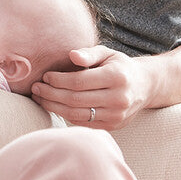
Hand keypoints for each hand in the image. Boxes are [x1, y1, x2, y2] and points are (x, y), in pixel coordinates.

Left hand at [30, 45, 154, 130]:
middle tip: (35, 88)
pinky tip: (55, 106)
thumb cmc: (119, 66)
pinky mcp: (113, 126)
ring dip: (54, 107)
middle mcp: (118, 98)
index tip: (45, 76)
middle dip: (51, 94)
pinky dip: (66, 115)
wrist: (145, 86)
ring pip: (77, 114)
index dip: (58, 80)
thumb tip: (71, 55)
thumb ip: (88, 53)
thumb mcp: (107, 53)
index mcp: (116, 77)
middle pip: (75, 100)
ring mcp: (116, 115)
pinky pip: (83, 123)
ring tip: (40, 98)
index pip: (79, 82)